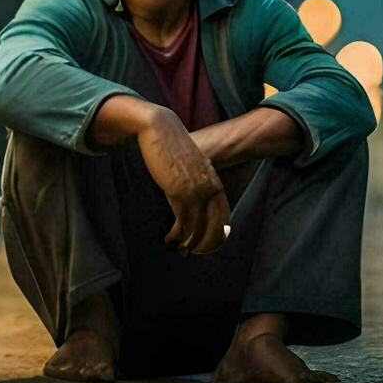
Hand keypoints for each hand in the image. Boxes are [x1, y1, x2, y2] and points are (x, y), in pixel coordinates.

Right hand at [138, 109, 230, 255]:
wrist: (160, 130)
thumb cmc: (171, 146)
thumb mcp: (188, 163)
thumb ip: (195, 177)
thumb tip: (192, 191)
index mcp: (213, 180)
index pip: (222, 213)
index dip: (217, 231)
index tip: (210, 243)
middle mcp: (208, 188)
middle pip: (214, 225)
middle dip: (205, 242)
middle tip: (194, 252)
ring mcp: (195, 191)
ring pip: (197, 227)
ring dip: (188, 243)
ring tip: (180, 250)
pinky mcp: (179, 193)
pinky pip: (181, 222)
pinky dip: (176, 235)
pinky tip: (169, 240)